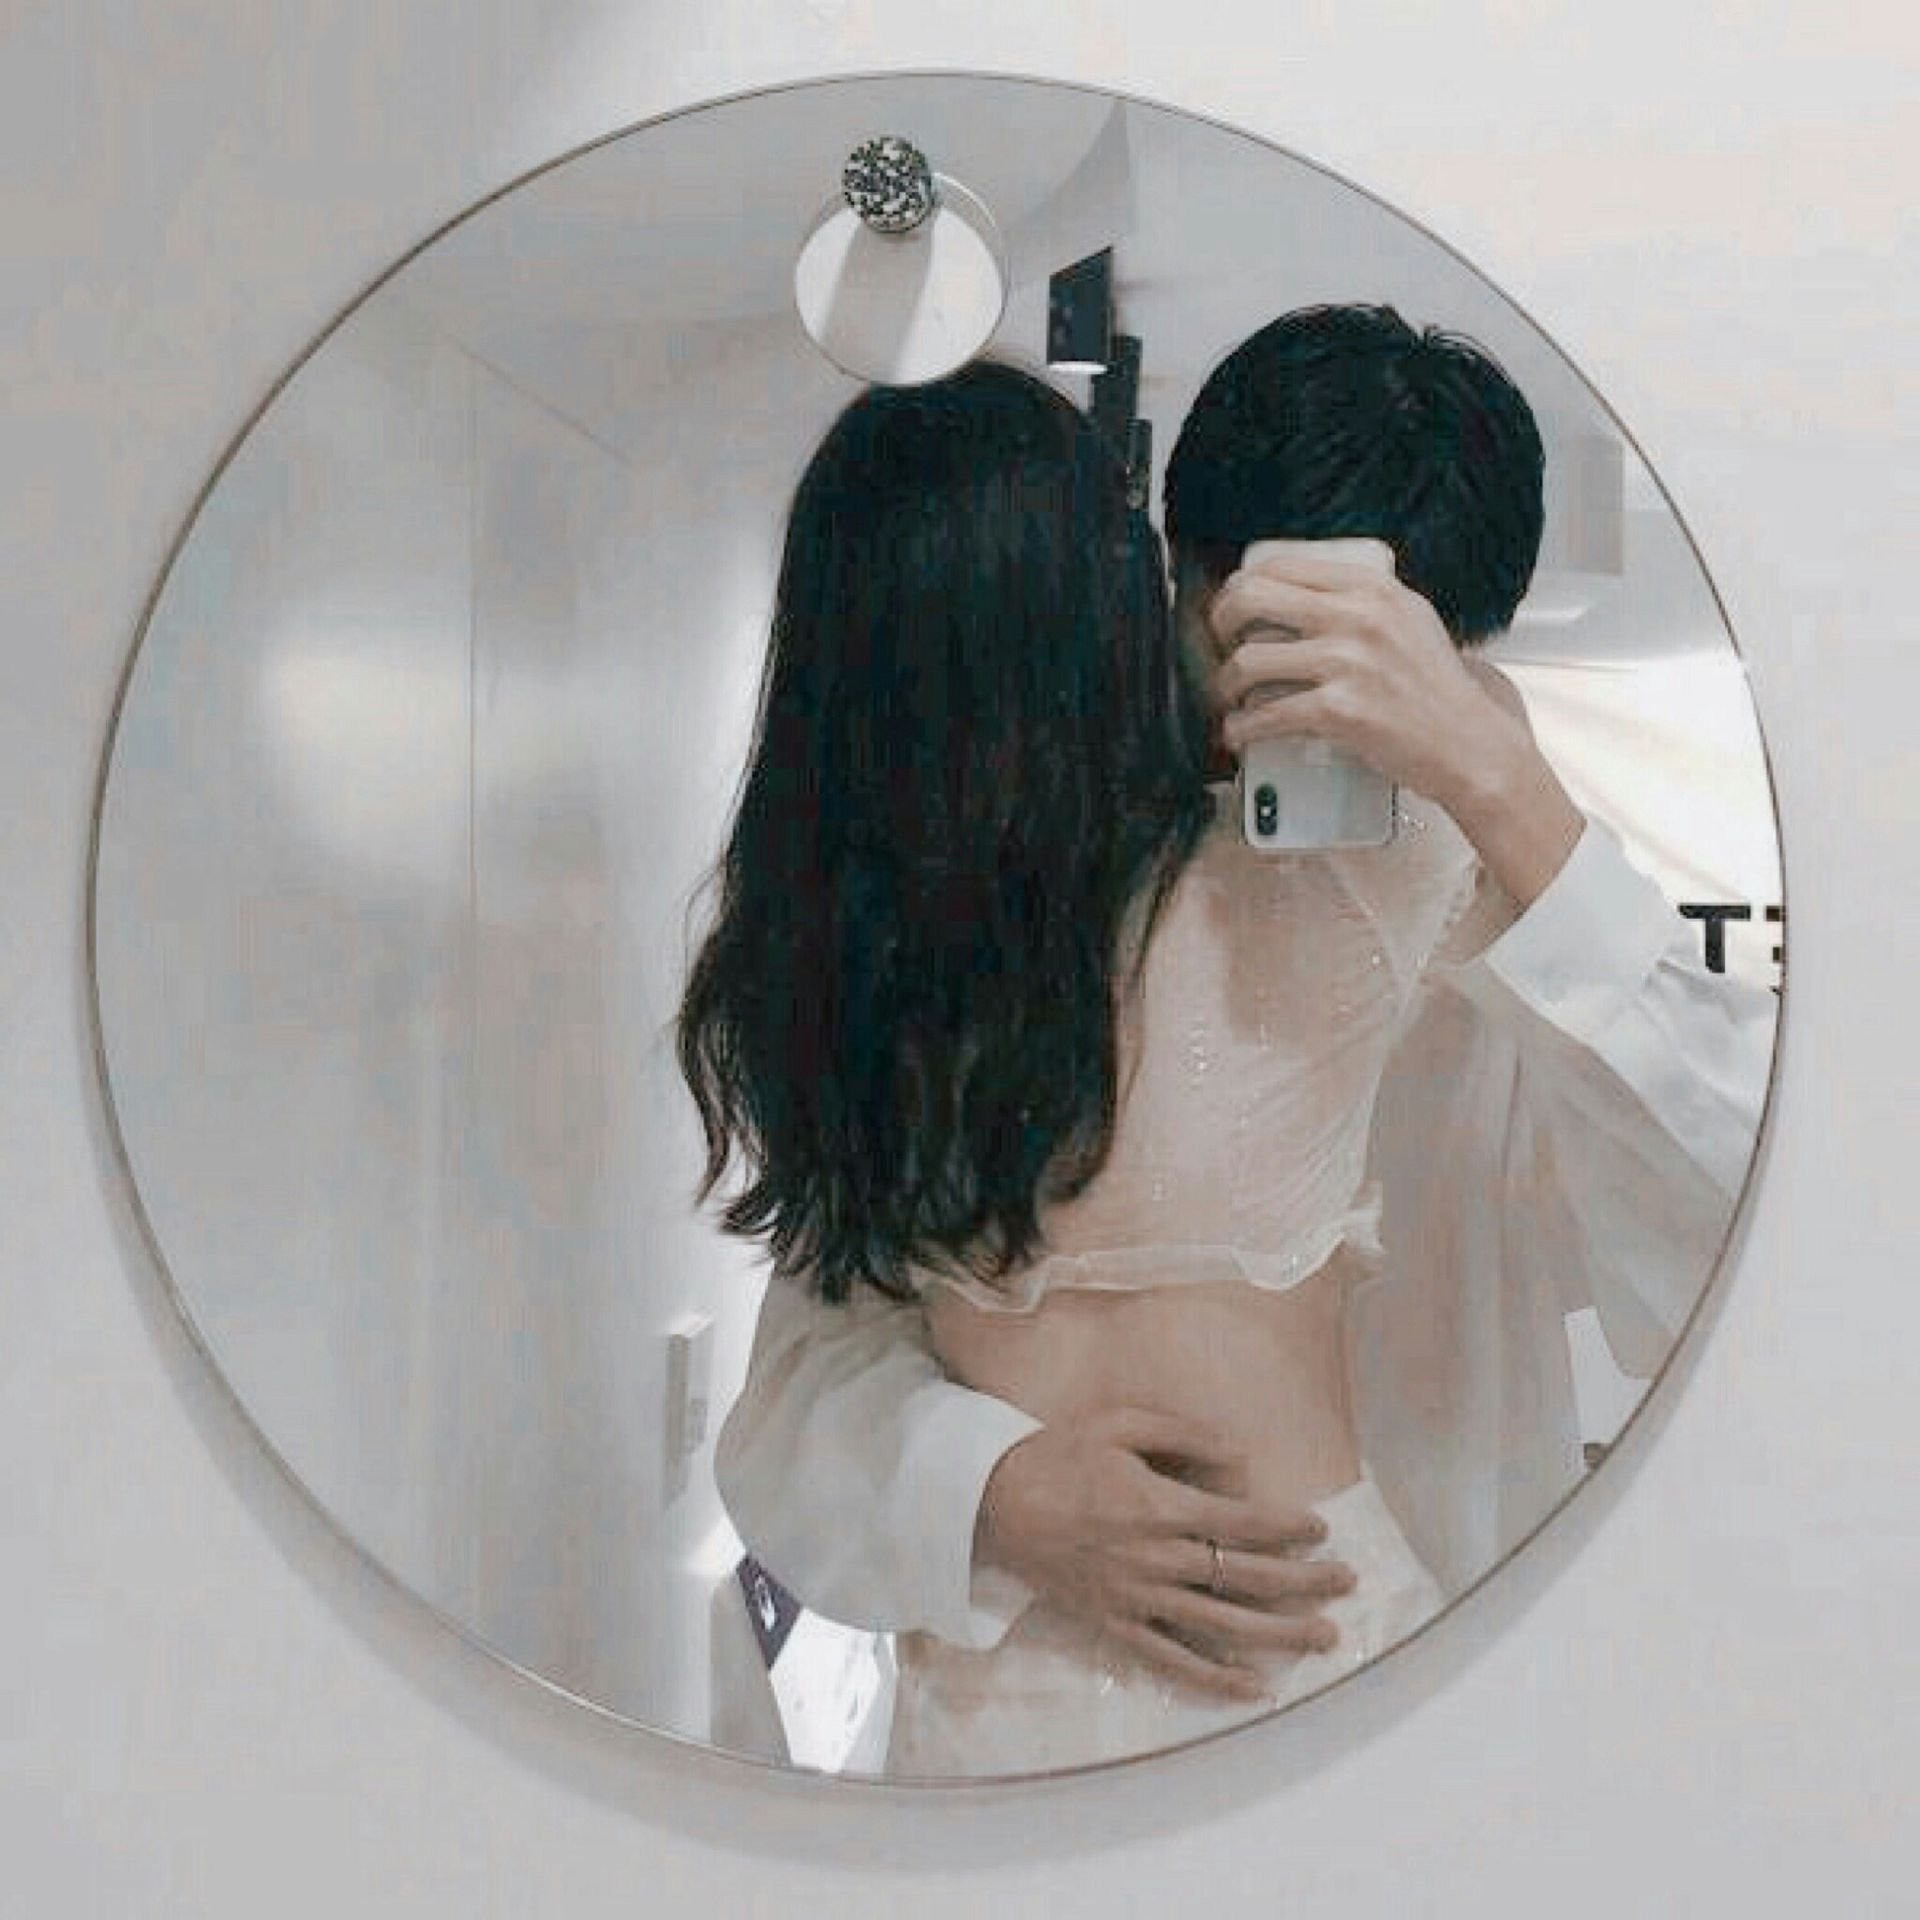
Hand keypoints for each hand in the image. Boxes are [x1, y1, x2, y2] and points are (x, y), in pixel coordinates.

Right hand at [974, 1407, 1354, 1702]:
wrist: (996, 1502)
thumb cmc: (1061, 1453)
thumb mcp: (1120, 1422)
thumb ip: (1184, 1435)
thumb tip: (1241, 1458)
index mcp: (1159, 1505)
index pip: (1242, 1521)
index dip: (1288, 1526)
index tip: (1320, 1527)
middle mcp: (1155, 1558)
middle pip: (1245, 1577)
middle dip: (1304, 1581)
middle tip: (1346, 1582)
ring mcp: (1136, 1598)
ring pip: (1221, 1625)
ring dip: (1279, 1634)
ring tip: (1323, 1637)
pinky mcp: (1116, 1625)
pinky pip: (1173, 1661)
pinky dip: (1215, 1680)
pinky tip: (1254, 1689)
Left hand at [1208, 539, 1582, 903]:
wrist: (1469, 745)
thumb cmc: (1435, 689)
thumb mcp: (1408, 619)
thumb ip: (1360, 601)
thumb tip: (1295, 594)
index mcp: (1371, 587)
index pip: (1280, 565)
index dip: (1239, 587)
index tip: (1231, 612)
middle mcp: (1358, 616)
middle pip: (1250, 599)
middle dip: (1218, 626)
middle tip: (1219, 650)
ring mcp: (1348, 663)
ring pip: (1247, 661)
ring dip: (1224, 685)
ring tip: (1230, 700)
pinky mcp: (1340, 711)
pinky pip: (1264, 715)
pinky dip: (1240, 729)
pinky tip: (1239, 734)